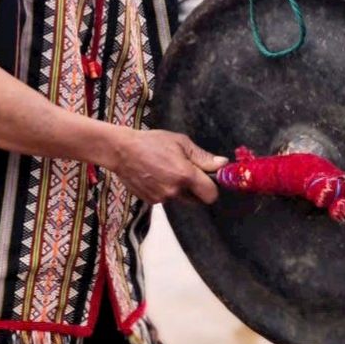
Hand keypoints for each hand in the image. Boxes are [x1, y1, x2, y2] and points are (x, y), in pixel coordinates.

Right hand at [112, 130, 227, 204]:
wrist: (121, 151)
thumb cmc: (151, 142)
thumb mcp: (180, 142)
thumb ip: (202, 156)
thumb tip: (222, 164)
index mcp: (185, 175)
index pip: (211, 195)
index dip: (212, 187)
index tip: (207, 178)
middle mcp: (175, 191)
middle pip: (197, 200)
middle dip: (196, 189)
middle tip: (186, 172)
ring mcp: (162, 198)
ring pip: (181, 199)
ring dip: (180, 189)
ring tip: (166, 170)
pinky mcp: (151, 201)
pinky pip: (166, 199)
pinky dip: (165, 190)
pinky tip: (155, 175)